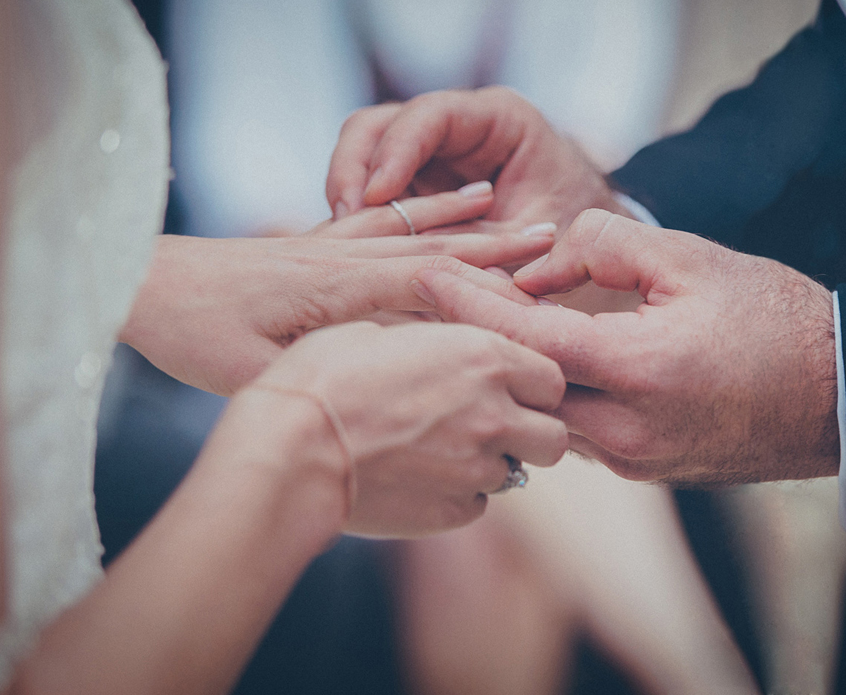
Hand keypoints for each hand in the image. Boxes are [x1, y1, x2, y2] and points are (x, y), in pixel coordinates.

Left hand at [120, 199, 551, 395]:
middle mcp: (340, 256)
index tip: (536, 278)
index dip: (484, 280)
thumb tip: (387, 383)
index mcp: (334, 286)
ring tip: (507, 208)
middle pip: (432, 243)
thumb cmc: (191, 332)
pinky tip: (432, 206)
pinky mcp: (312, 246)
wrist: (143, 284)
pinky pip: (377, 222)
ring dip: (460, 219)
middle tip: (549, 236)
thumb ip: (319, 373)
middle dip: (493, 242)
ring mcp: (327, 245)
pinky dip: (415, 211)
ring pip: (409, 226)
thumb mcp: (250, 373)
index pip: (426, 277)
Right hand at [254, 321, 567, 536]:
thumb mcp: (383, 332)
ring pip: (516, 472)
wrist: (291, 447)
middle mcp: (495, 413)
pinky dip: (458, 494)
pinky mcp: (454, 512)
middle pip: (554, 436)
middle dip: (530, 432)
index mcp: (485, 356)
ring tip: (441, 451)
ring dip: (490, 463)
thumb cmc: (324, 375)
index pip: (552, 378)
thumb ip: (437, 343)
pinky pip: (477, 504)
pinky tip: (417, 478)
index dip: (532, 385)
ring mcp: (478, 468)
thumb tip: (447, 350)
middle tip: (491, 425)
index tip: (508, 387)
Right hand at [325, 86, 629, 233]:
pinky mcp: (412, 185)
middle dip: (354, 171)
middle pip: (377, 126)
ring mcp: (427, 154)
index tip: (376, 198)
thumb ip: (489, 244)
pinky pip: (370, 192)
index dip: (395, 152)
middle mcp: (455, 126)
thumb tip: (433, 268)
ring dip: (348, 195)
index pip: (429, 116)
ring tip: (342, 241)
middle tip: (346, 220)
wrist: (584, 240)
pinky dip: (358, 218)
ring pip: (362, 156)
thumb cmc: (572, 231)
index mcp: (497, 119)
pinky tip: (352, 250)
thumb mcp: (539, 237)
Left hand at [411, 209, 838, 484]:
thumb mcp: (689, 258)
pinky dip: (545, 391)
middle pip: (517, 382)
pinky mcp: (639, 470)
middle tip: (434, 295)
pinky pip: (570, 429)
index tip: (422, 270)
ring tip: (475, 321)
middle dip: (472, 337)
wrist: (835, 393)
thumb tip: (539, 263)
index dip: (466, 301)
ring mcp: (631, 460)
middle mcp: (625, 431)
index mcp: (638, 372)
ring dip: (507, 368)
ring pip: (540, 411)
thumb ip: (603, 245)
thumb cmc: (772, 318)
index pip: (523, 337)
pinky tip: (532, 358)